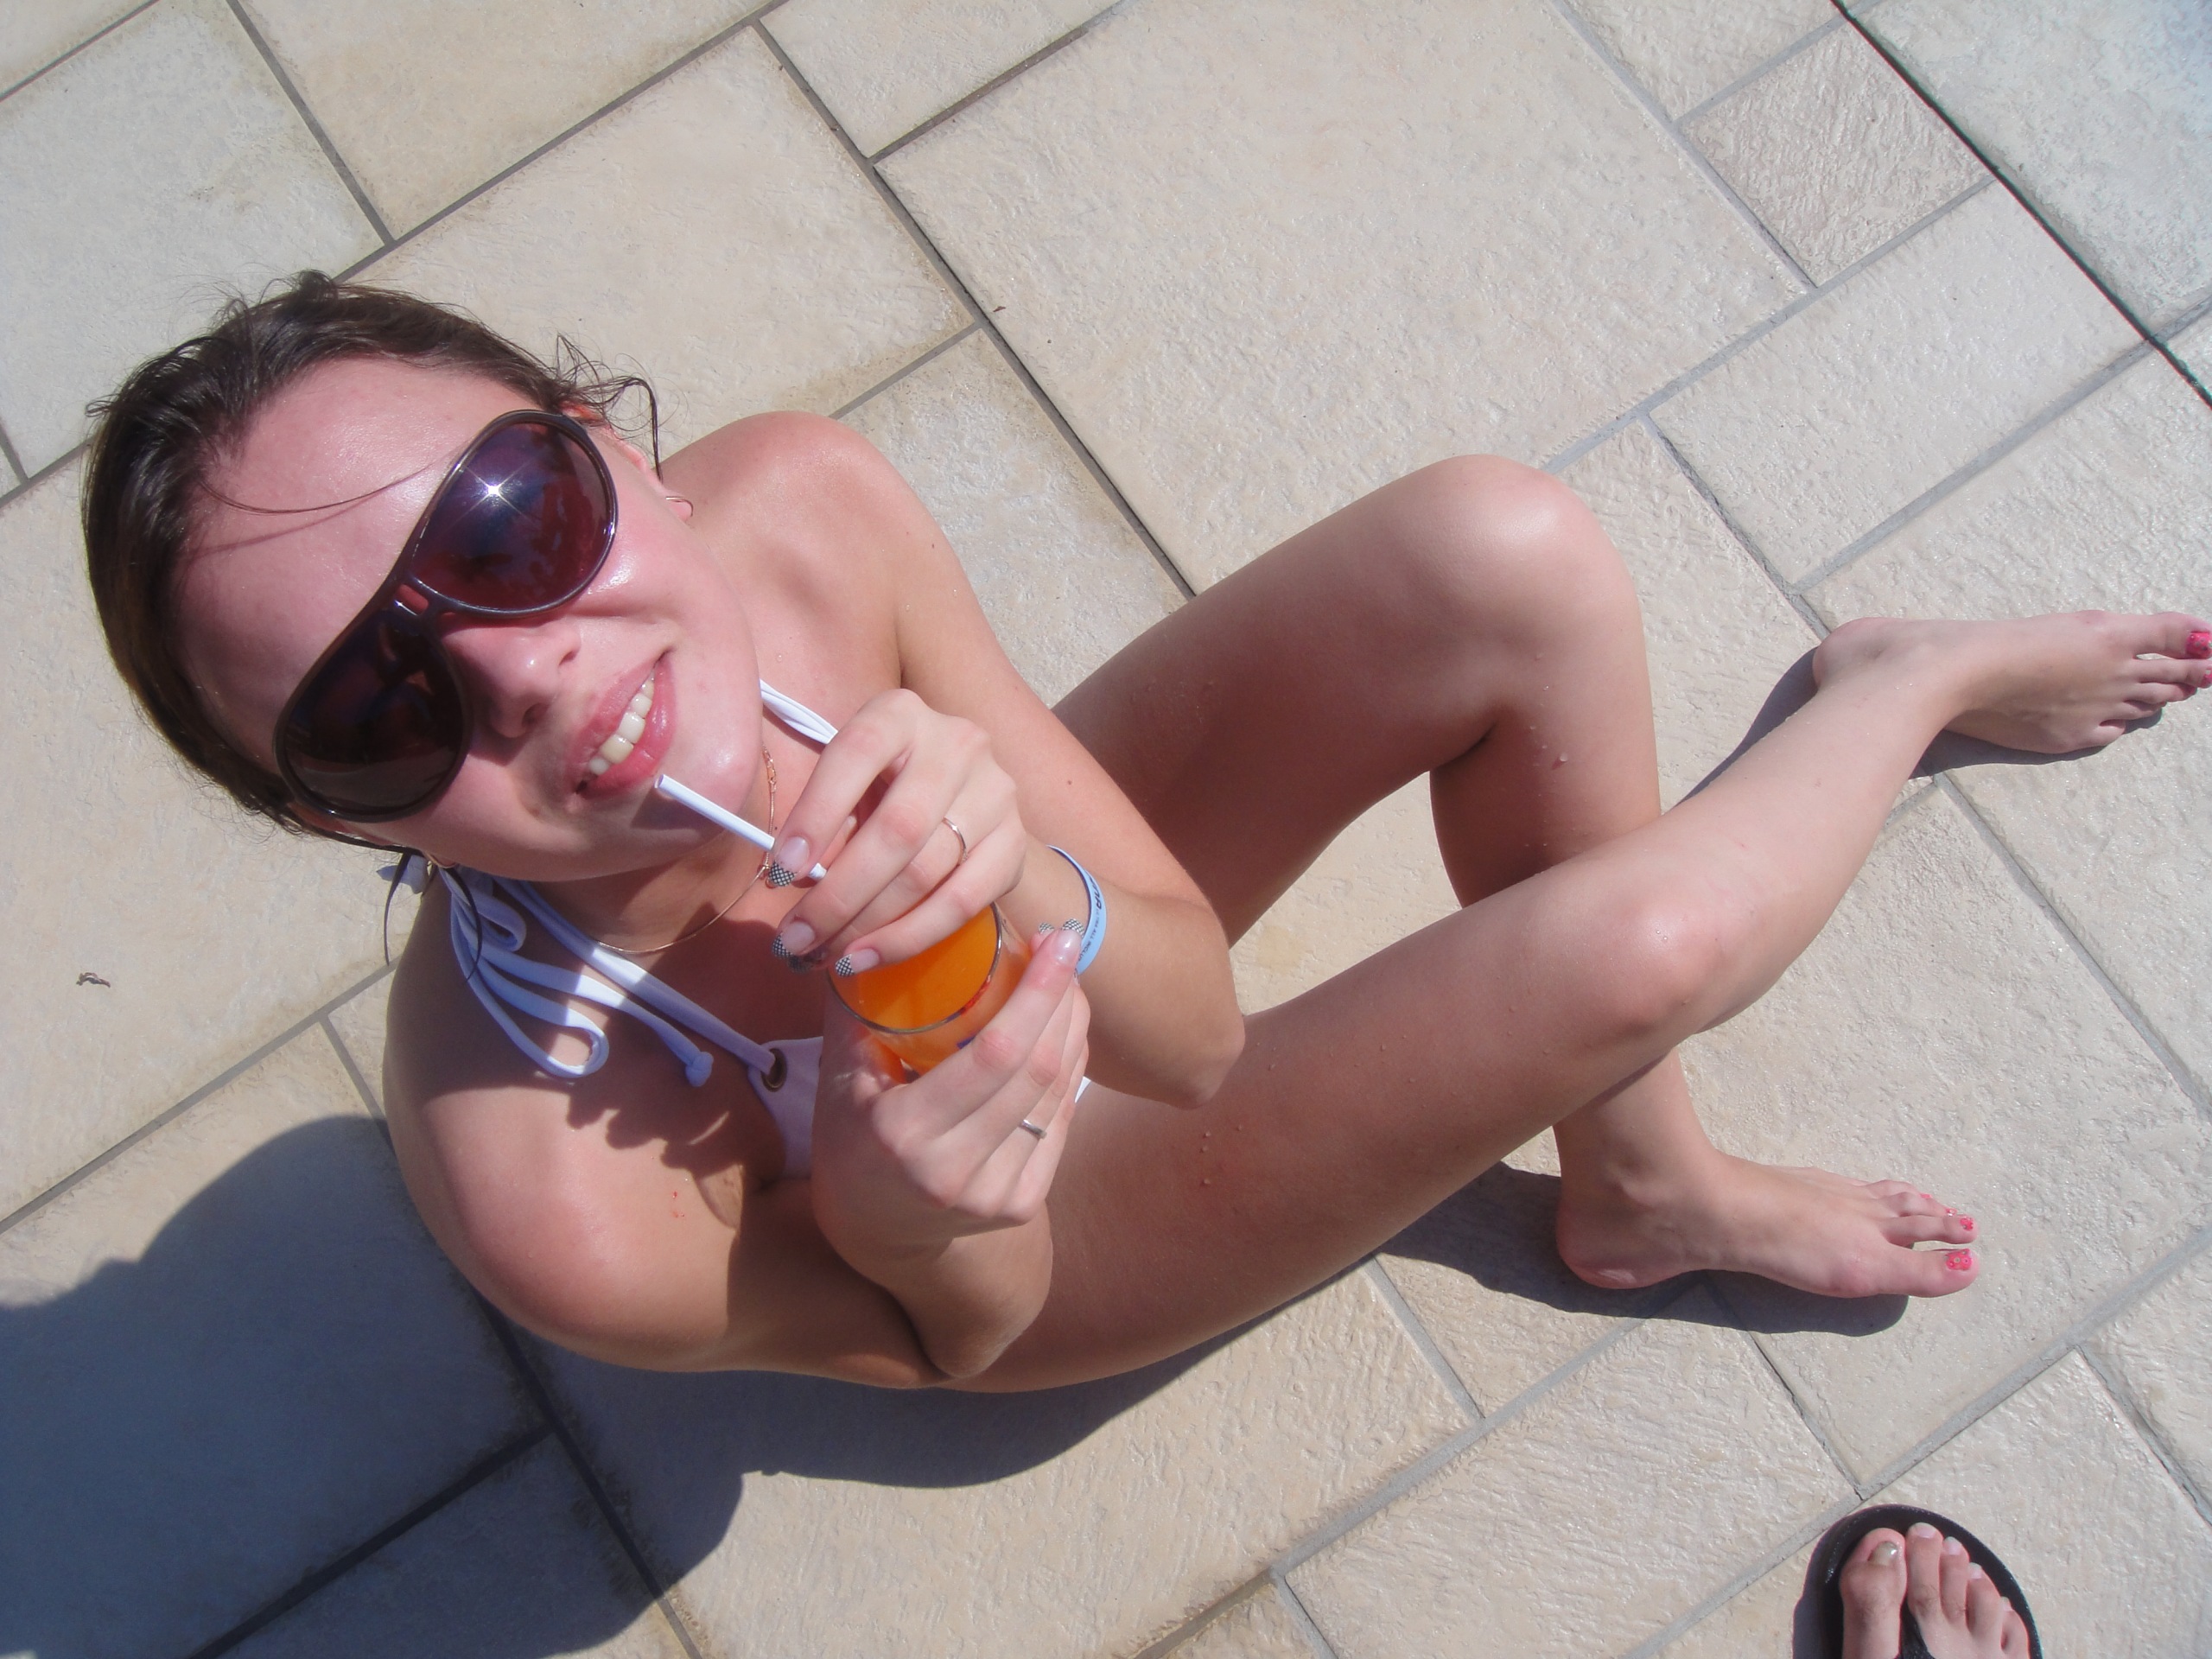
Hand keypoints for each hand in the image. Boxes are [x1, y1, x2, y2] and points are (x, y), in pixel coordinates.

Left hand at [769, 688, 1022, 971]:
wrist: (961, 797)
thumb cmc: (882, 787)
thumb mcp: (849, 784)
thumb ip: (827, 820)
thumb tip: (796, 880)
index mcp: (901, 713)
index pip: (855, 755)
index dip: (815, 816)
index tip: (779, 873)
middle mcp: (958, 744)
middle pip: (896, 829)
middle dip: (838, 894)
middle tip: (795, 939)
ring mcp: (996, 794)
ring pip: (927, 872)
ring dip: (868, 925)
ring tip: (825, 954)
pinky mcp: (1016, 843)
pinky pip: (963, 903)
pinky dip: (909, 937)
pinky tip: (868, 957)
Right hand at [810, 926, 1087, 1262]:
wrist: (874, 1228)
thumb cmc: (850, 1135)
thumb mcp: (839, 1077)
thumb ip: (856, 1008)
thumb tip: (871, 928)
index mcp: (903, 1135)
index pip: (995, 1055)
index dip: (1036, 994)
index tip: (1054, 940)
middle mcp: (953, 1171)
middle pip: (1036, 1070)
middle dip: (1061, 999)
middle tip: (1064, 945)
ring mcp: (993, 1195)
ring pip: (1056, 1094)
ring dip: (1071, 1028)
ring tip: (1066, 980)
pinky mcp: (1021, 1205)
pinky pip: (1059, 1120)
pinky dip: (1069, 1067)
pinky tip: (1065, 1031)